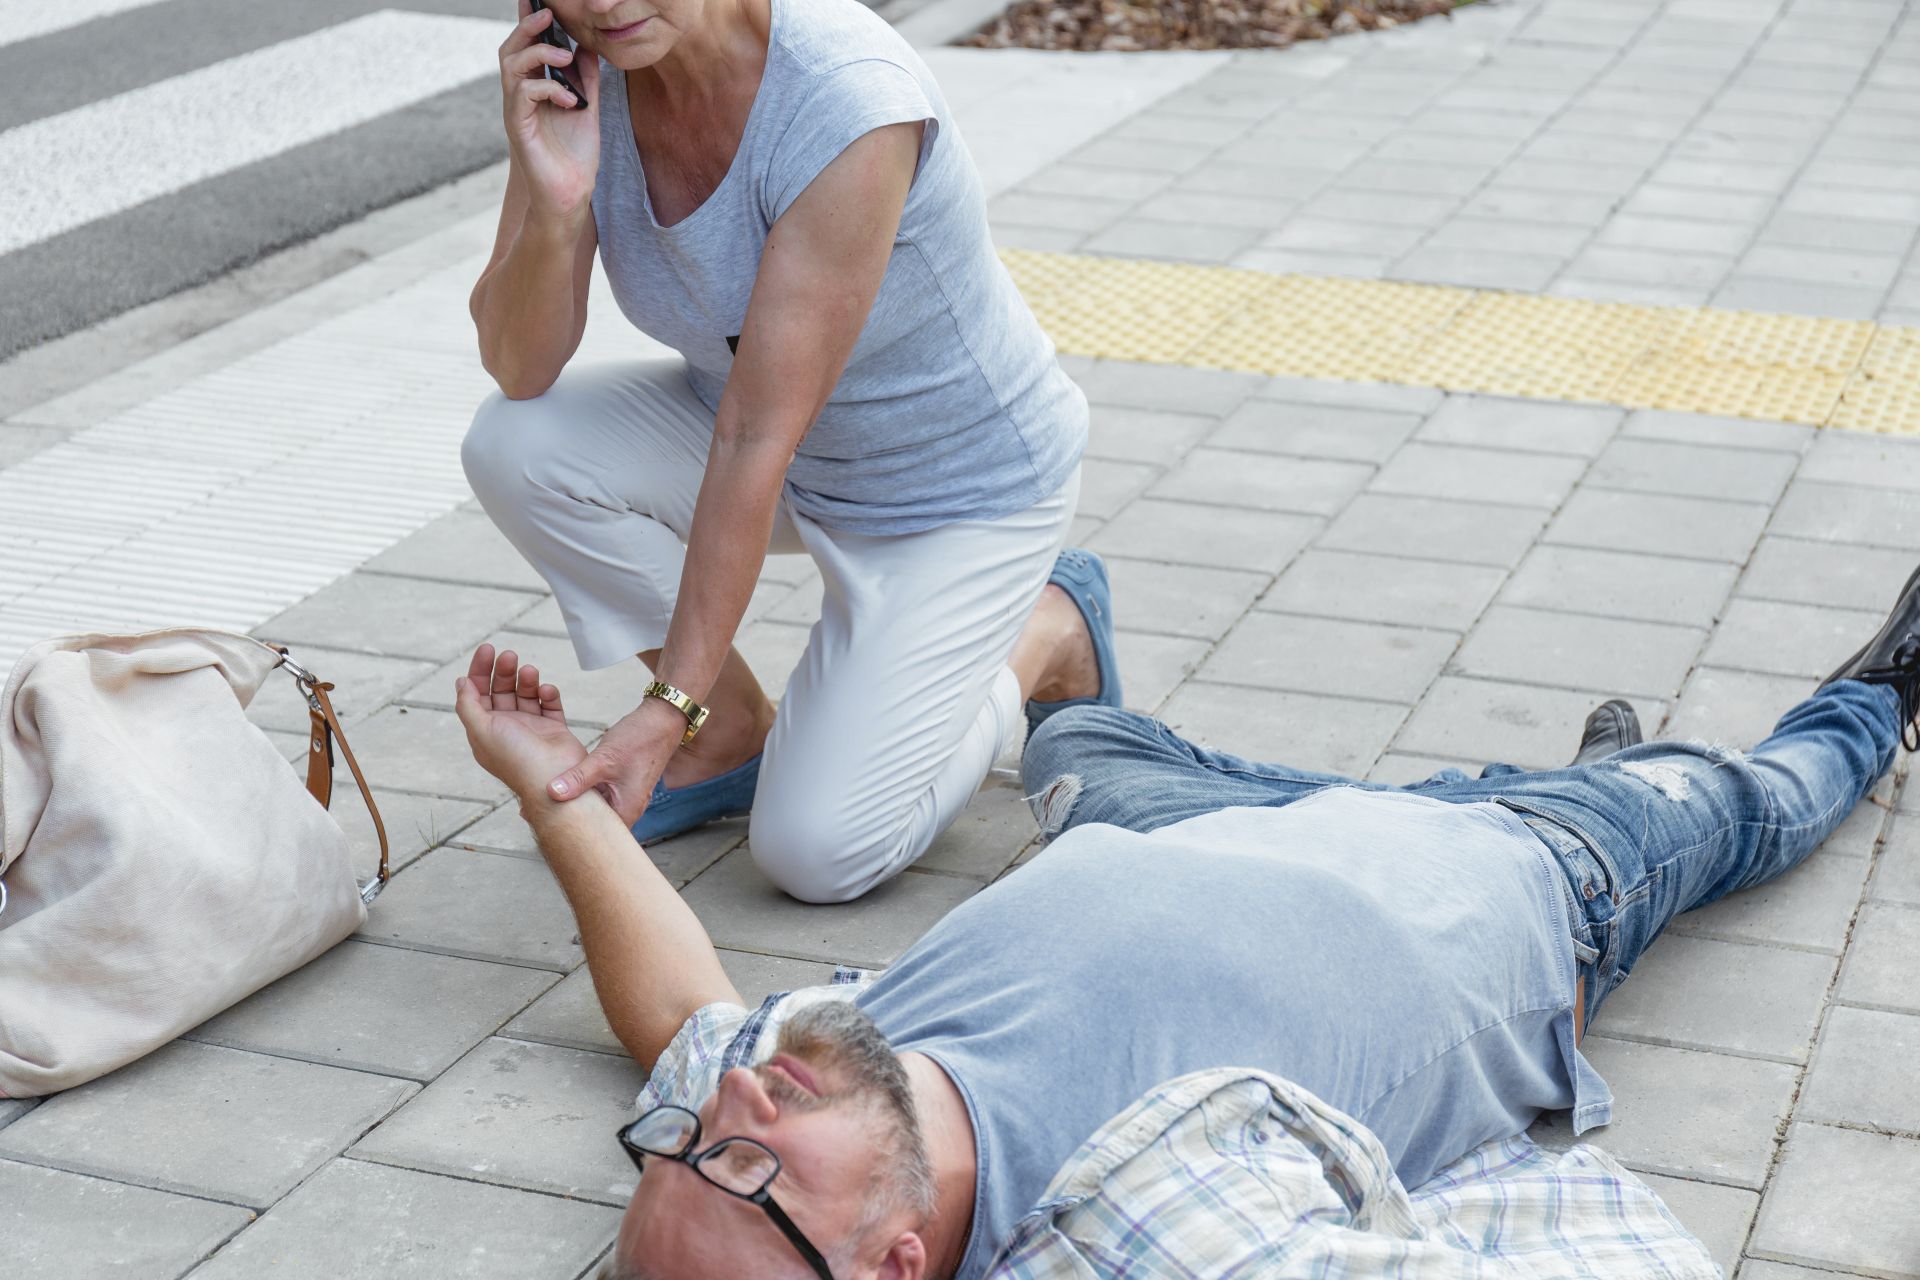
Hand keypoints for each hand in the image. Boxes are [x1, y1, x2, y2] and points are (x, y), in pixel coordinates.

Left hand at [453, 644, 588, 804]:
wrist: (553, 779)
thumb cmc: (516, 759)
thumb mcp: (481, 730)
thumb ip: (468, 705)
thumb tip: (461, 682)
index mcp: (485, 730)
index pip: (477, 694)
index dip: (479, 671)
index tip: (487, 650)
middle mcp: (506, 728)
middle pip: (501, 690)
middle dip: (503, 671)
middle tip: (509, 655)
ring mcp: (531, 728)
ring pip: (526, 694)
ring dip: (526, 680)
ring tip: (530, 671)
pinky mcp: (554, 729)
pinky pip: (550, 704)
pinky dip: (548, 694)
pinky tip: (546, 690)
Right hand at [498, 0, 601, 222]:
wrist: (572, 194)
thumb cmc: (576, 155)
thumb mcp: (587, 108)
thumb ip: (586, 78)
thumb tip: (587, 46)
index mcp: (534, 89)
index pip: (525, 47)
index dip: (528, 22)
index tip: (538, 2)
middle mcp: (520, 97)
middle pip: (510, 49)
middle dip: (527, 27)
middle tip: (548, 14)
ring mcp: (516, 112)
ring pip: (511, 66)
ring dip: (538, 54)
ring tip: (564, 57)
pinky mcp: (518, 128)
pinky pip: (523, 95)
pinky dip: (547, 89)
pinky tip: (569, 100)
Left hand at [546, 694, 687, 825]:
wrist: (662, 720)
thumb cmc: (640, 740)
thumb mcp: (604, 759)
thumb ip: (578, 777)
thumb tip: (551, 793)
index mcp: (626, 811)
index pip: (596, 836)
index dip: (570, 835)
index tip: (544, 832)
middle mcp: (626, 808)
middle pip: (592, 824)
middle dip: (566, 820)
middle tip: (534, 816)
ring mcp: (623, 797)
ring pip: (592, 808)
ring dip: (572, 804)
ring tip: (540, 803)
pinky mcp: (619, 785)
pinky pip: (595, 794)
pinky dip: (580, 791)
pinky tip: (560, 785)